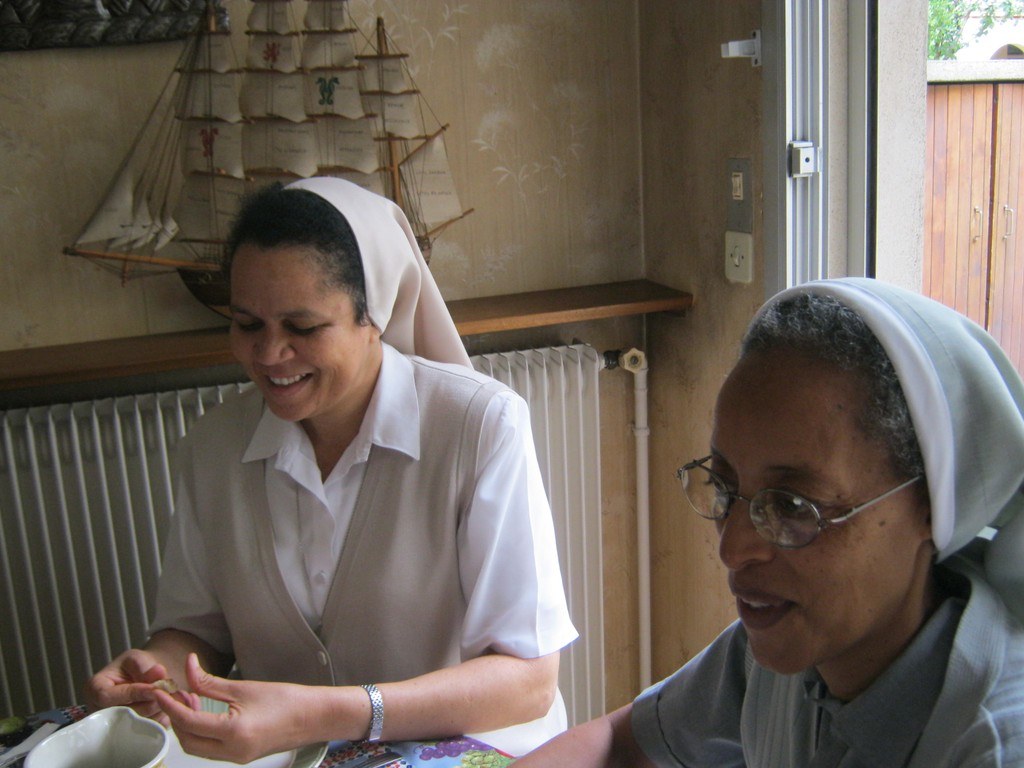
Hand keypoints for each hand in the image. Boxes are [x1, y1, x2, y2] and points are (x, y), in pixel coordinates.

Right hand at [83, 648, 190, 723]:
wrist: (147, 678)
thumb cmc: (137, 666)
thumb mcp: (137, 659)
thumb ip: (144, 665)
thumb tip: (157, 672)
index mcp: (94, 689)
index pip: (107, 697)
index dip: (132, 694)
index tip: (154, 689)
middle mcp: (99, 711)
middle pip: (122, 715)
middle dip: (148, 704)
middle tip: (167, 692)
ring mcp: (112, 726)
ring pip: (136, 726)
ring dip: (156, 712)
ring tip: (167, 696)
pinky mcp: (128, 735)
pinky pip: (145, 732)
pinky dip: (160, 720)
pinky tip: (166, 706)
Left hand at [152, 654, 325, 762]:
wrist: (314, 716)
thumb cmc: (286, 700)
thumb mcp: (244, 688)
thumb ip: (210, 682)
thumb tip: (188, 668)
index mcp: (233, 733)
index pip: (188, 722)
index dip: (170, 705)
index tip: (160, 690)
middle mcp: (232, 752)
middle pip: (188, 740)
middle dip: (176, 718)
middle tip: (176, 693)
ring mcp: (236, 757)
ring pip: (197, 747)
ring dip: (188, 726)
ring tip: (190, 700)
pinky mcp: (242, 756)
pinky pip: (211, 748)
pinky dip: (202, 732)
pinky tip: (205, 712)